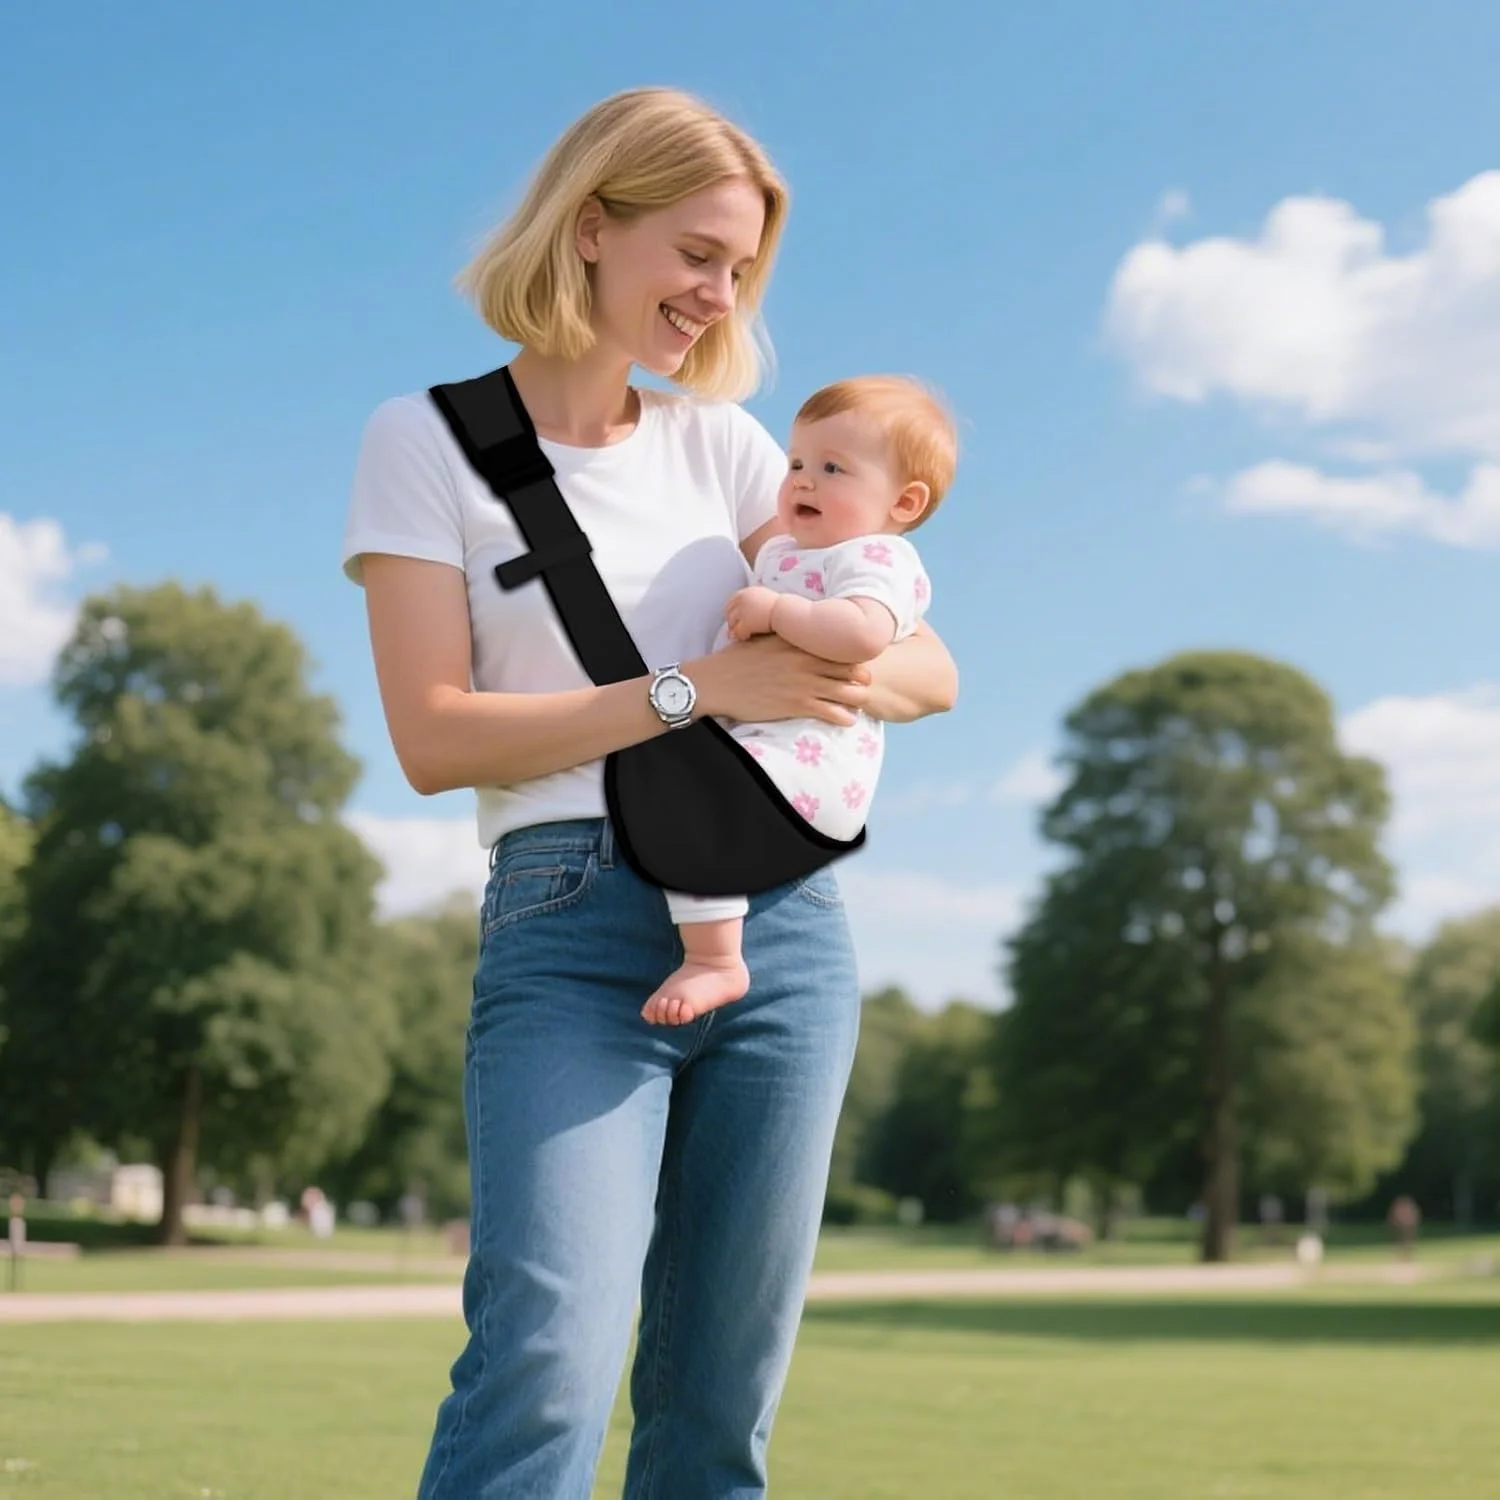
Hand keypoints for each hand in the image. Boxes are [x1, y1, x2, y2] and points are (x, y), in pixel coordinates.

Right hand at [687, 635, 871, 727]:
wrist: (716, 683)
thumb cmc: (735, 661)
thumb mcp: (761, 639)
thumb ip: (782, 636)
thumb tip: (794, 632)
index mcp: (797, 642)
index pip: (835, 646)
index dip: (852, 654)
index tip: (859, 660)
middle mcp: (804, 660)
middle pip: (847, 667)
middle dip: (861, 677)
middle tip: (867, 683)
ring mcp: (802, 683)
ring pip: (844, 690)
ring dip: (857, 698)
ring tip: (862, 703)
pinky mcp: (795, 704)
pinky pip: (830, 711)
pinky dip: (844, 717)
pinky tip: (849, 720)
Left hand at [723, 585, 778, 641]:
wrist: (785, 611)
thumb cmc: (780, 605)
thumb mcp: (765, 596)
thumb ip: (756, 599)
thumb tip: (753, 606)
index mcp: (748, 592)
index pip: (732, 600)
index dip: (730, 608)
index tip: (730, 614)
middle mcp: (743, 600)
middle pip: (729, 610)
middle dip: (730, 619)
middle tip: (732, 627)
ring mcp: (743, 611)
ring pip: (732, 621)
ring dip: (733, 628)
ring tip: (736, 635)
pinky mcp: (746, 622)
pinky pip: (739, 631)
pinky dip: (740, 635)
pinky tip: (745, 638)